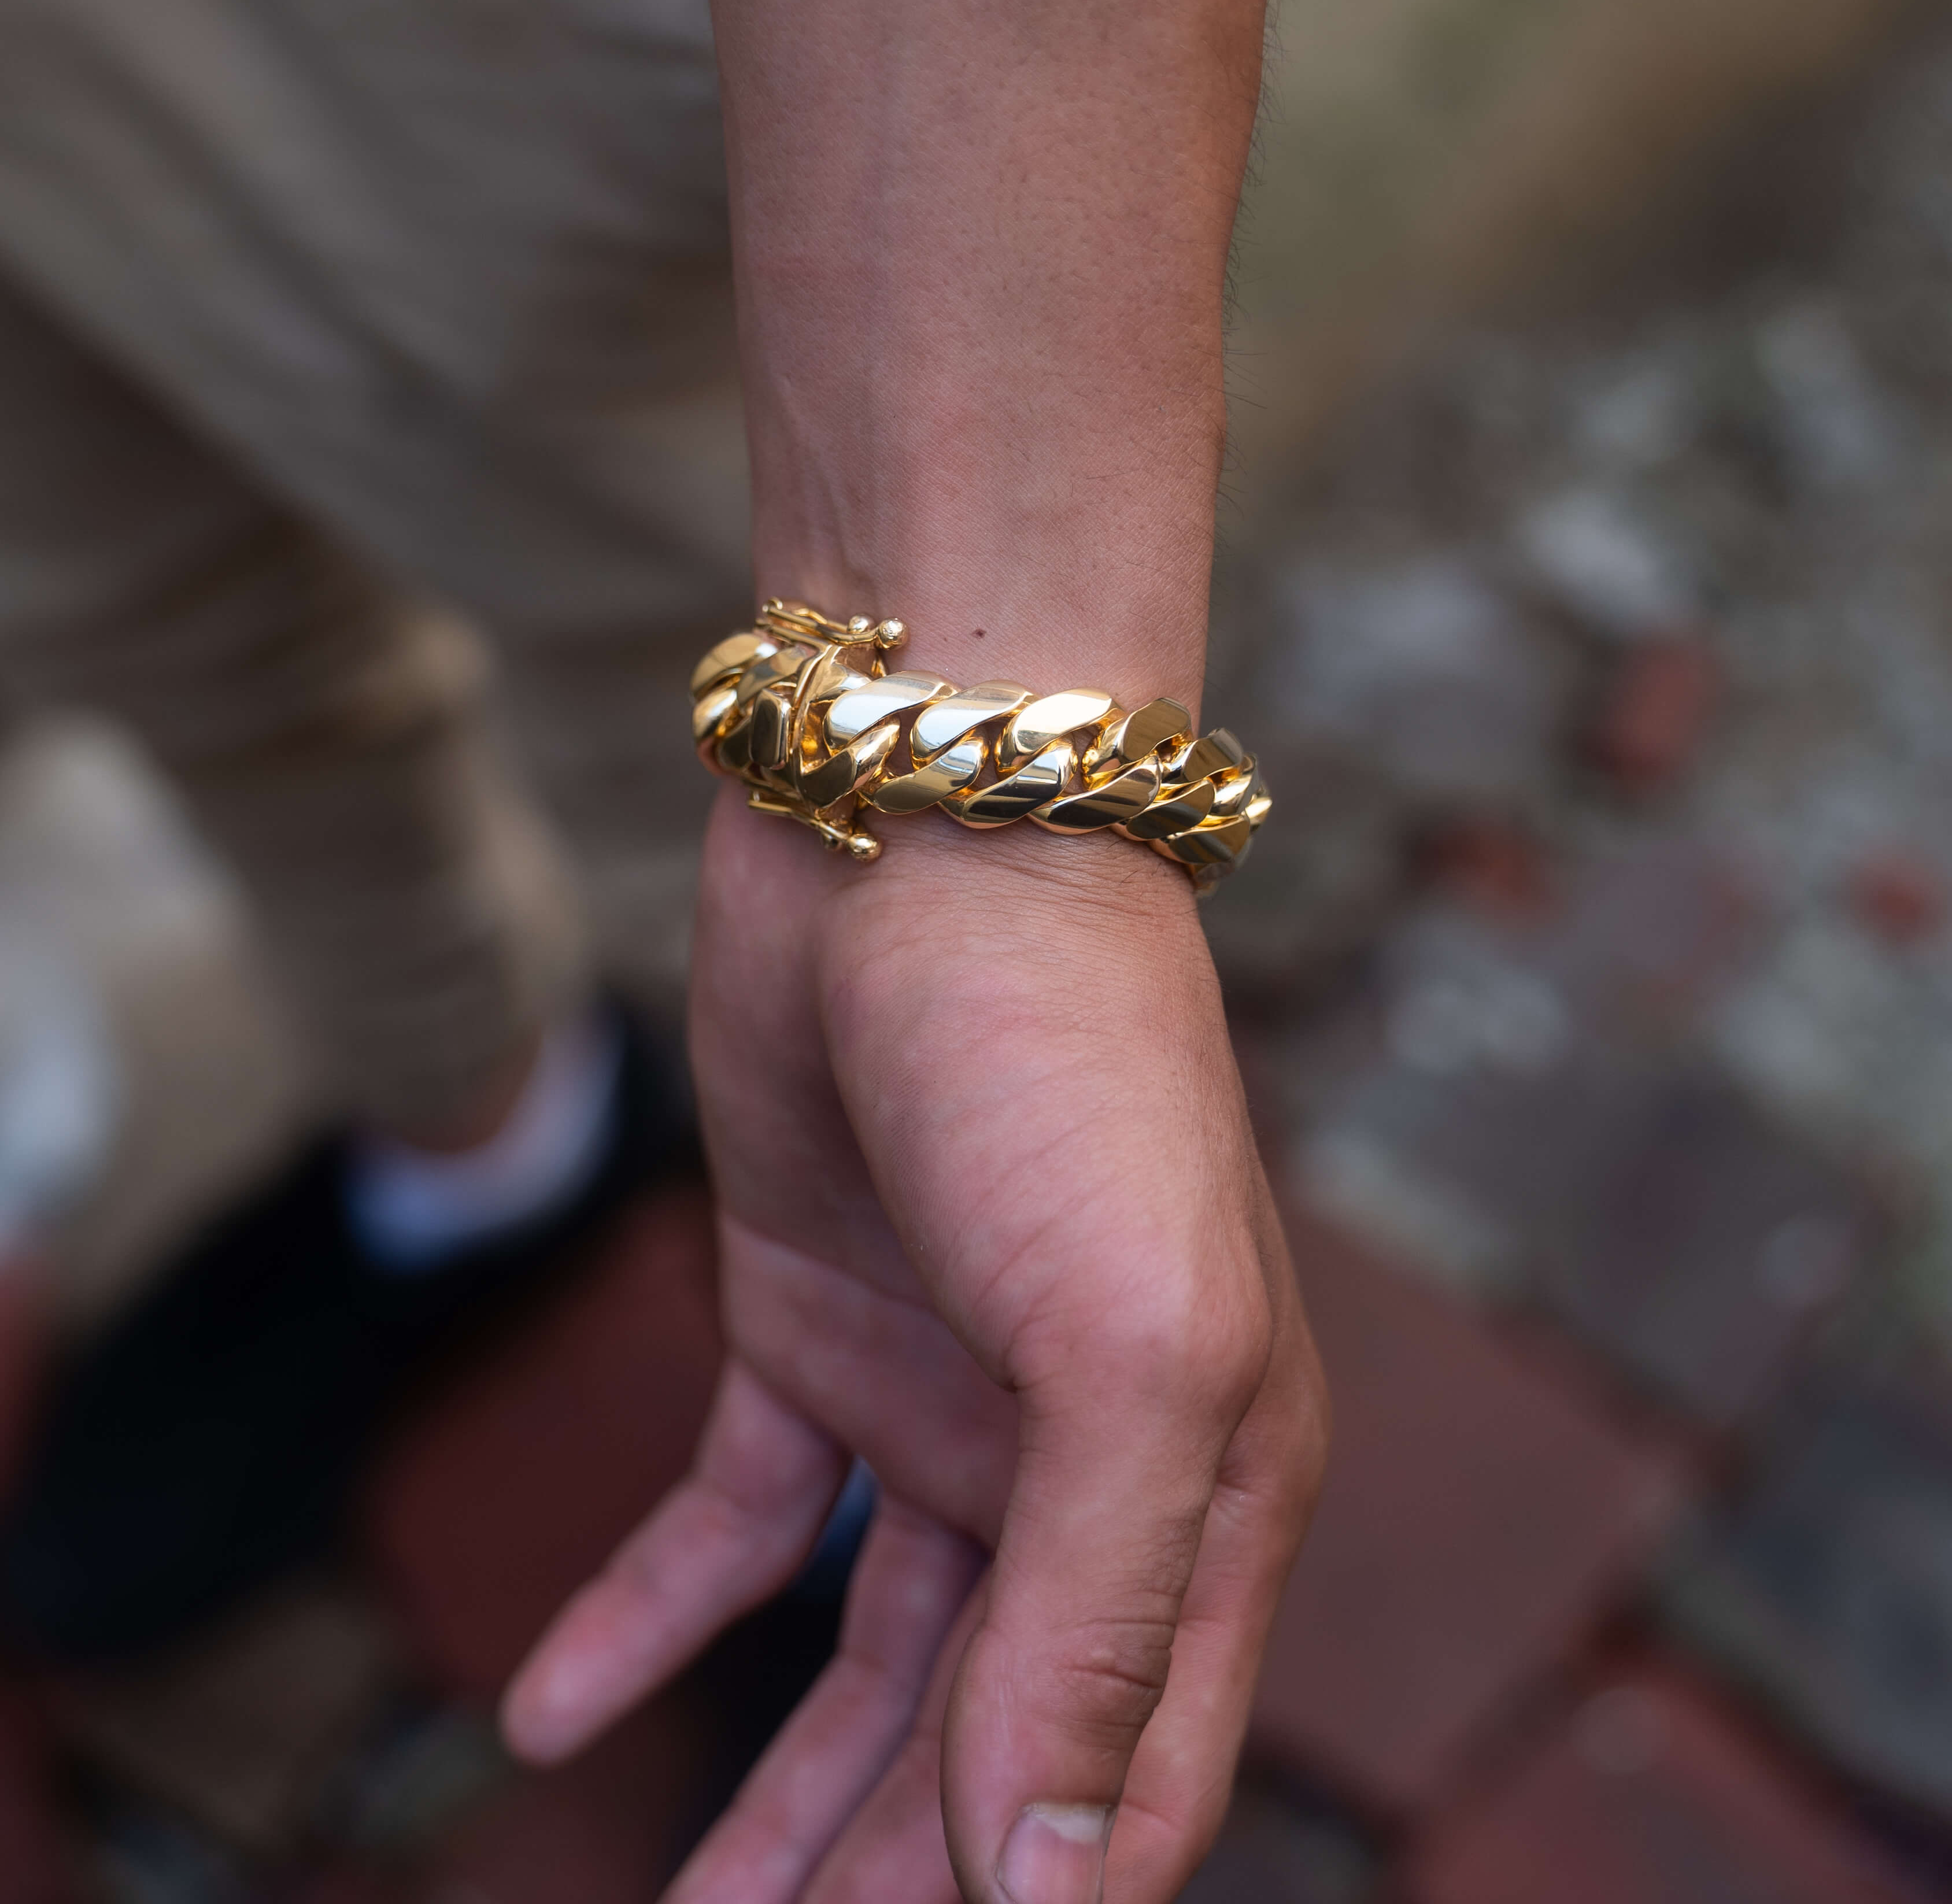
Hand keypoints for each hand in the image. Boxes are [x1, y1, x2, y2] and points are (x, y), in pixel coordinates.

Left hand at [503, 790, 1327, 1903]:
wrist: (927, 838)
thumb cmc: (1073, 1071)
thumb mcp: (1135, 1350)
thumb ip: (1103, 1615)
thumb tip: (1057, 1887)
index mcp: (1212, 1488)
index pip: (1135, 1773)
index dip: (1039, 1902)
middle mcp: (1083, 1470)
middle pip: (985, 1744)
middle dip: (884, 1876)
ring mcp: (940, 1406)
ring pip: (860, 1673)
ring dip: (770, 1807)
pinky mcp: (811, 1340)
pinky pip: (735, 1521)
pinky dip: (651, 1614)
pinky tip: (554, 1709)